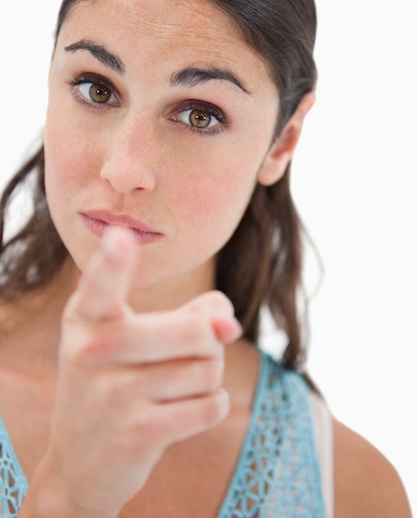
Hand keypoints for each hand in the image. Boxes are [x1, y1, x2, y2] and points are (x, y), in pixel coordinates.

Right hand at [32, 227, 241, 516]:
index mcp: (86, 318)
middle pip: (197, 331)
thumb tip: (229, 324)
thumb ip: (191, 314)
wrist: (80, 462)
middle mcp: (93, 351)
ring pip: (208, 368)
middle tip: (189, 354)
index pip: (102, 283)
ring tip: (177, 386)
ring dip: (208, 377)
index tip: (120, 237)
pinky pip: (210, 405)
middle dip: (210, 344)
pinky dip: (211, 405)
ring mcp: (113, 395)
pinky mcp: (138, 433)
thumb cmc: (116, 382)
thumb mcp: (133, 340)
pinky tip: (183, 411)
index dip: (112, 260)